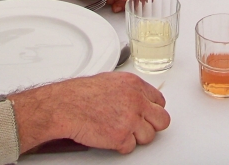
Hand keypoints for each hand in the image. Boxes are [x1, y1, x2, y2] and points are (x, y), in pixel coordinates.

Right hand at [12, 73, 168, 153]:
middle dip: (152, 125)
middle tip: (140, 127)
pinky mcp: (121, 137)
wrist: (66, 106)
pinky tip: (110, 136)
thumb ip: (129, 90)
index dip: (153, 110)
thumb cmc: (81, 93)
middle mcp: (136, 101)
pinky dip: (121, 146)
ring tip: (120, 131)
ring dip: (135, 137)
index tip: (148, 114)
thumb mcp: (111, 80)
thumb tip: (138, 97)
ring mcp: (130, 119)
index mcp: (135, 84)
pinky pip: (131, 147)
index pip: (160, 101)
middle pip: (162, 120)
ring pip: (149, 136)